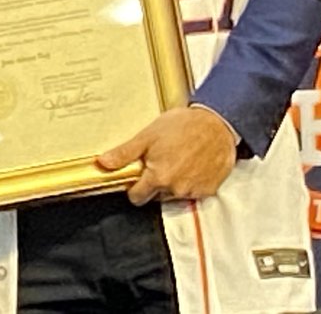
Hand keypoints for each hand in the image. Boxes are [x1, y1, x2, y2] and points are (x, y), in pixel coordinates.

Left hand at [96, 106, 236, 205]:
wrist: (218, 123)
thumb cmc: (184, 126)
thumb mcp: (148, 135)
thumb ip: (125, 153)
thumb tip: (103, 163)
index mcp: (158, 178)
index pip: (137, 197)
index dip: (134, 186)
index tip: (138, 175)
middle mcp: (176, 189)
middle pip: (156, 196)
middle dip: (155, 182)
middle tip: (161, 160)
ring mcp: (193, 191)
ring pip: (174, 194)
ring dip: (174, 181)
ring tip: (178, 158)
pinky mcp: (209, 190)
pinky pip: (193, 192)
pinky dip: (191, 181)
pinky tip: (192, 163)